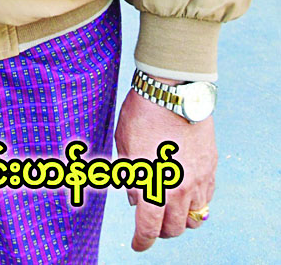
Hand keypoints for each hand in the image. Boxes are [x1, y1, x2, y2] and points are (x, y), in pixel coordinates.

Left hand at [115, 90, 216, 251]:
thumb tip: (135, 200)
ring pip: (194, 217)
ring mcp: (198, 178)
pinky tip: (185, 193)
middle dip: (161, 230)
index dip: (141, 241)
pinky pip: (207, 197)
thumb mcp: (124, 146)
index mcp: (153, 184)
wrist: (171, 89)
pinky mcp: (210, 166)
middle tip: (152, 223)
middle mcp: (179, 188)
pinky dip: (197, 202)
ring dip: (181, 218)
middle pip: (174, 228)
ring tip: (170, 208)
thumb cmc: (141, 114)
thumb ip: (129, 178)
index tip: (137, 245)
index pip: (148, 227)